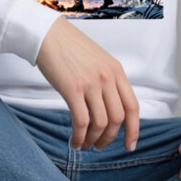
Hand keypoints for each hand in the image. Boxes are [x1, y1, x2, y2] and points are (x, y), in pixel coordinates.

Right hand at [35, 17, 139, 151]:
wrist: (47, 34)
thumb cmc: (70, 47)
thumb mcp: (98, 61)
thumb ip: (107, 81)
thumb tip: (109, 108)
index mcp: (117, 70)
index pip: (132, 106)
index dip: (134, 130)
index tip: (130, 145)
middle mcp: (108, 77)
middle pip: (117, 119)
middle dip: (109, 138)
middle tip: (99, 146)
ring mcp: (91, 83)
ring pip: (100, 123)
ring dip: (93, 140)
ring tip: (85, 145)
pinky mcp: (72, 89)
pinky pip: (81, 121)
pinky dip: (79, 136)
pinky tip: (75, 140)